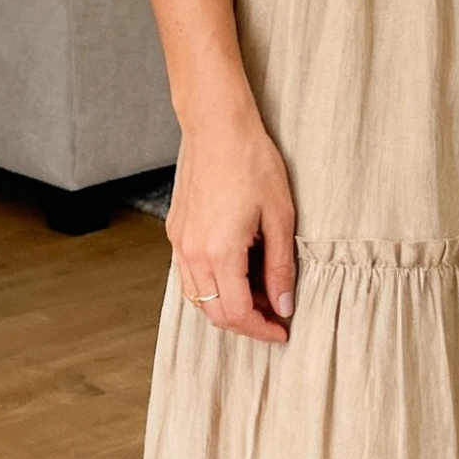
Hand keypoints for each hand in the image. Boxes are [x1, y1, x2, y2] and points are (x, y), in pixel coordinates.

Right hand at [169, 103, 295, 344]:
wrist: (217, 127)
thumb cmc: (252, 163)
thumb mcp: (280, 217)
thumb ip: (280, 267)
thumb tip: (283, 305)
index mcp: (220, 252)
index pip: (237, 313)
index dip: (261, 329)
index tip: (282, 330)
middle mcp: (192, 253)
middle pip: (214, 313)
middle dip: (246, 322)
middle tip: (275, 316)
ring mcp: (179, 243)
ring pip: (198, 298)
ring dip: (227, 306)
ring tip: (259, 295)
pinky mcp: (175, 231)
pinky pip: (189, 276)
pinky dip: (212, 287)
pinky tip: (237, 274)